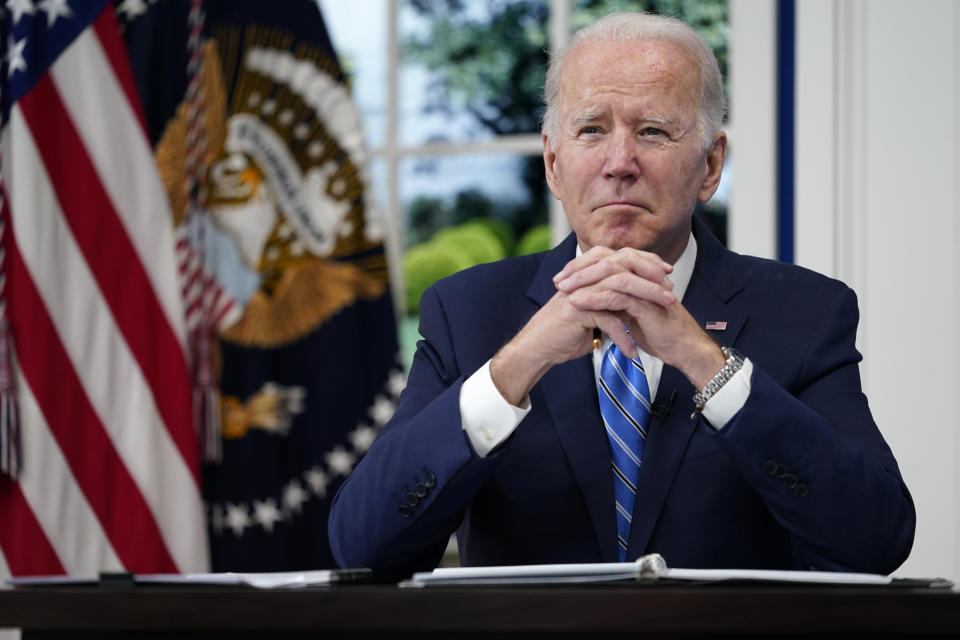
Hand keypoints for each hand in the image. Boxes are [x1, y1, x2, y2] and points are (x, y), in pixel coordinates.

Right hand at [489, 249, 675, 404]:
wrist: (540, 346)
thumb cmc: (568, 330)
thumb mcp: (596, 310)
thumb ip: (613, 300)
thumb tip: (639, 296)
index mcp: (589, 272)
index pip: (623, 257)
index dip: (647, 262)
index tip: (668, 274)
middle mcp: (585, 276)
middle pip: (625, 267)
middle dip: (652, 279)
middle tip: (671, 293)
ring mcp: (580, 290)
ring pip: (620, 289)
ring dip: (646, 301)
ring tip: (664, 313)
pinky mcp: (577, 309)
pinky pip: (608, 319)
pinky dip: (623, 337)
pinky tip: (632, 352)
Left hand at [555, 246, 724, 388]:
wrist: (683, 349)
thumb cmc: (660, 332)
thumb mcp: (631, 313)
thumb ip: (616, 302)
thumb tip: (592, 297)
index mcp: (638, 275)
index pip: (605, 260)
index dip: (582, 267)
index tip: (562, 277)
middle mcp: (642, 276)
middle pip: (605, 261)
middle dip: (578, 270)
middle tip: (557, 280)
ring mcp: (645, 287)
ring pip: (610, 274)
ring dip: (583, 281)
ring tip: (563, 290)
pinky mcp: (647, 303)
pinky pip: (617, 295)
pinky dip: (595, 297)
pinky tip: (578, 302)